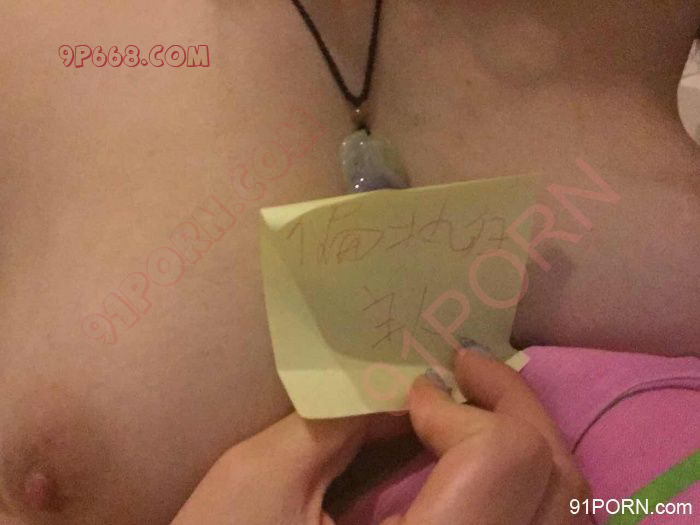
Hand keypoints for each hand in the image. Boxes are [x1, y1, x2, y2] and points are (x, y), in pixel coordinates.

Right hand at [170, 347, 589, 524]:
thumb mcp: (258, 481)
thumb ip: (337, 419)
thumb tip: (406, 390)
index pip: (504, 462)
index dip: (461, 411)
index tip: (411, 396)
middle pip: (555, 483)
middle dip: (511, 405)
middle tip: (463, 368)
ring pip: (563, 513)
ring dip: (526, 439)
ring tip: (477, 403)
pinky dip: (523, 482)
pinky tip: (478, 455)